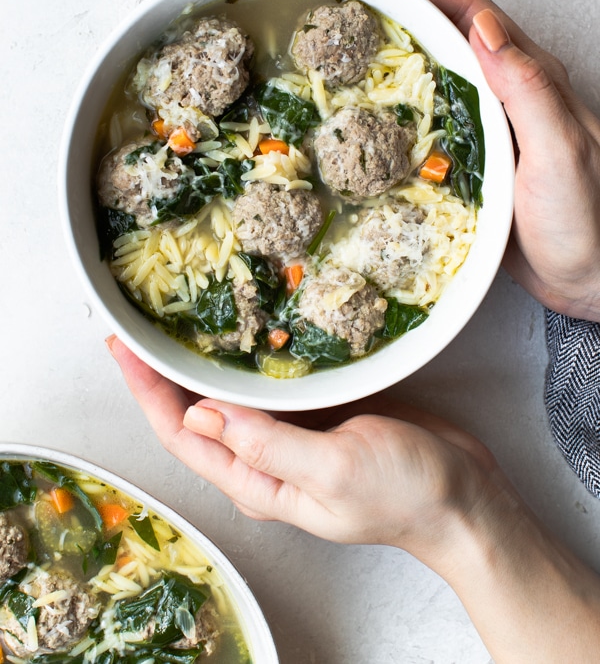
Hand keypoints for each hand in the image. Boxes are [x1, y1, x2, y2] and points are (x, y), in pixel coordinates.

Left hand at [109, 336, 599, 662]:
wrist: (463, 495)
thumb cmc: (403, 492)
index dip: (147, 391)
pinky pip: (272, 381)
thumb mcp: (332, 470)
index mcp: (257, 482)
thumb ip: (268, 445)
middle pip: (197, 411)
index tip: (124, 347)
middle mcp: (264, 459)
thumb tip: (203, 415)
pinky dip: (250, 355)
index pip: (183, 434)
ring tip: (178, 318)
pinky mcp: (319, 412)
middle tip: (139, 323)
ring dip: (203, 360)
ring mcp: (292, 434)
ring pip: (231, 393)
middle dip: (163, 371)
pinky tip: (247, 327)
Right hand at [362, 0, 599, 321]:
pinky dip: (391, 99)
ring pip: (430, 69)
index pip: (469, 13)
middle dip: (393, 2)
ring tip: (343, 34)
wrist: (592, 278)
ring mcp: (485, 124)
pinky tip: (365, 104)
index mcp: (528, 78)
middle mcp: (504, 92)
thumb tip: (484, 28)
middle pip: (443, 30)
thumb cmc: (587, 220)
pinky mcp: (470, 157)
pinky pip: (424, 116)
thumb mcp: (561, 151)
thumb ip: (528, 90)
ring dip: (387, 45)